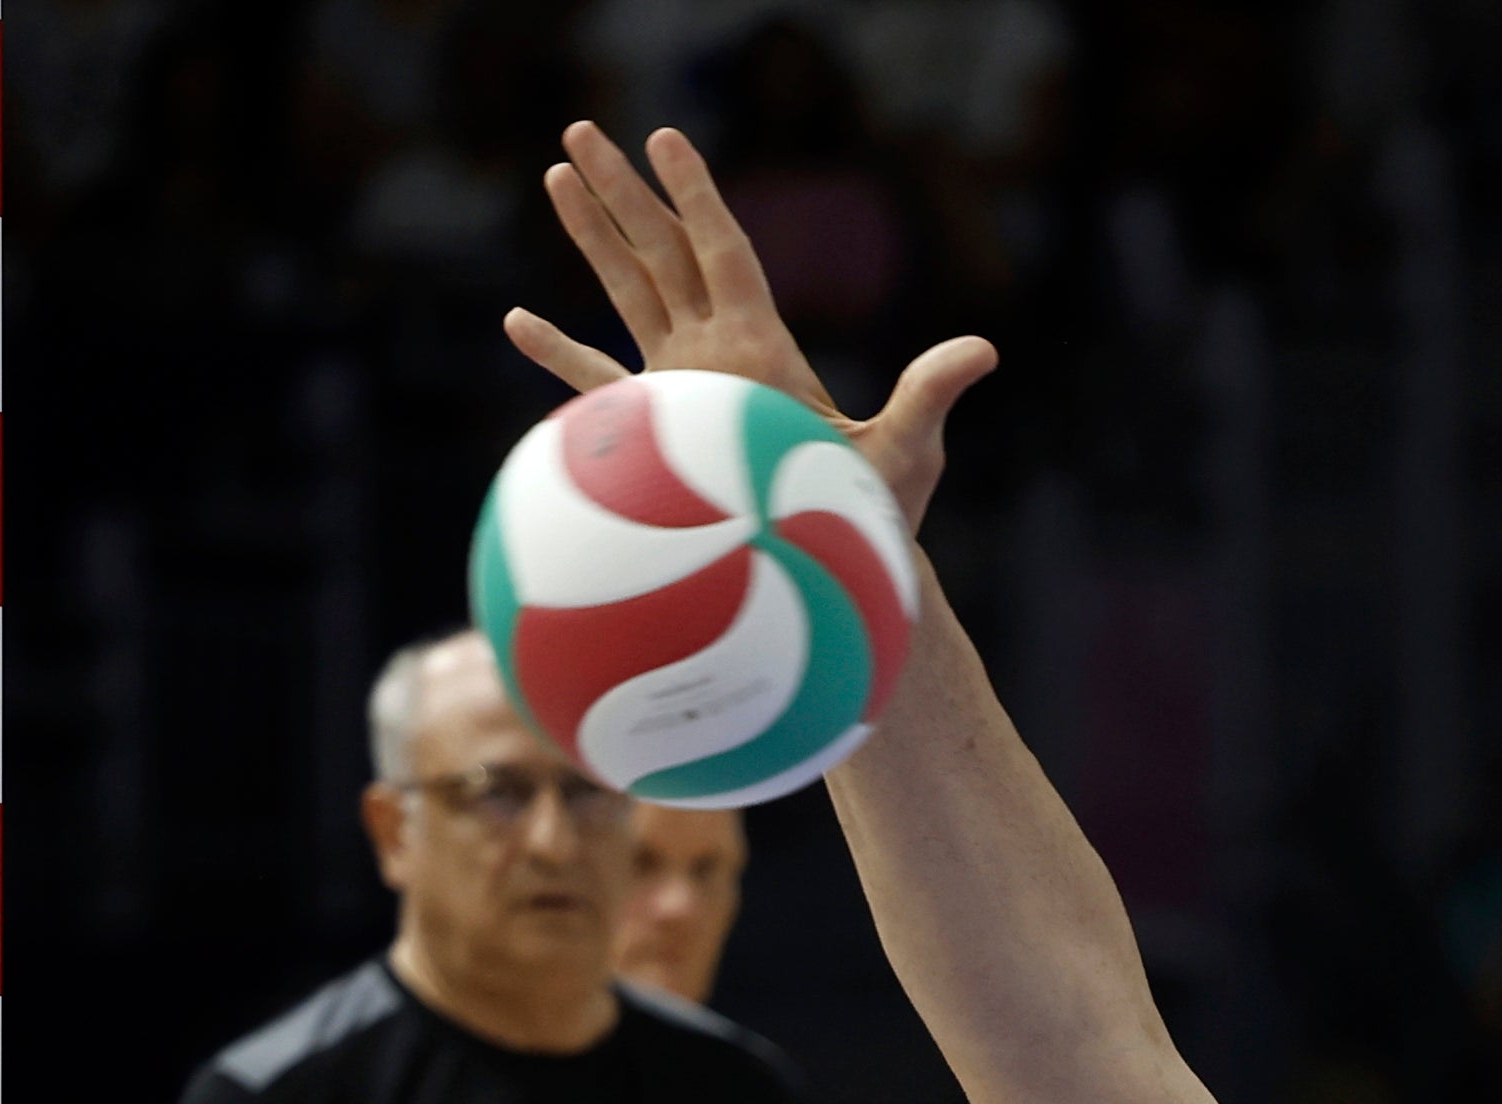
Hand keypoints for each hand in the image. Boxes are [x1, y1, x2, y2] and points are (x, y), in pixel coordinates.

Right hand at [513, 124, 995, 533]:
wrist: (828, 576)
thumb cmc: (870, 519)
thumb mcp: (906, 449)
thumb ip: (930, 395)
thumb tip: (983, 351)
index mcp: (763, 346)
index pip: (723, 250)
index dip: (694, 194)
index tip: (664, 138)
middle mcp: (719, 353)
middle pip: (662, 252)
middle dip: (622, 190)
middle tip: (580, 129)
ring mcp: (684, 387)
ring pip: (626, 294)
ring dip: (591, 238)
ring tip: (556, 176)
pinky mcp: (657, 432)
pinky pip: (595, 384)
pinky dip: (558, 353)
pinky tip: (518, 320)